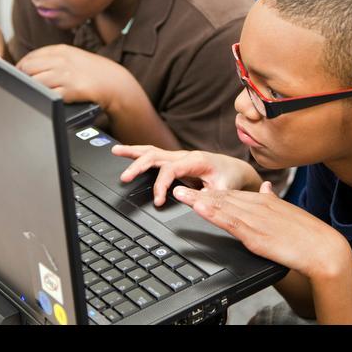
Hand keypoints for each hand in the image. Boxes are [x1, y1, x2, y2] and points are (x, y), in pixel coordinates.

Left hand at [16, 44, 132, 107]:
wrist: (115, 84)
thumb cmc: (93, 72)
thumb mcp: (73, 57)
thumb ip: (52, 58)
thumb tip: (27, 66)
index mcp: (61, 50)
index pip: (30, 57)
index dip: (21, 67)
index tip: (22, 75)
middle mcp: (62, 61)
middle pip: (28, 69)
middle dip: (25, 78)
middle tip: (29, 86)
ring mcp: (66, 75)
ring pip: (35, 82)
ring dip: (35, 89)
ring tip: (42, 93)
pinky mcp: (72, 90)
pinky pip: (49, 95)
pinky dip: (48, 98)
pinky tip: (55, 97)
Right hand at [111, 144, 260, 205]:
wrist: (235, 170)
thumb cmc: (230, 178)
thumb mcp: (224, 189)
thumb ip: (210, 195)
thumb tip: (193, 200)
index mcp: (196, 161)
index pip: (170, 170)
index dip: (161, 185)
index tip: (158, 200)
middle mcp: (184, 156)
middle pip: (156, 156)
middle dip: (139, 166)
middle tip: (124, 177)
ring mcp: (178, 157)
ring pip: (152, 151)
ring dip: (133, 152)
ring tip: (115, 151)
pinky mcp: (175, 161)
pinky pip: (154, 155)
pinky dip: (138, 153)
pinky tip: (124, 152)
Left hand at [173, 182, 351, 280]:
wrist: (322, 248)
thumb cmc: (308, 234)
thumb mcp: (288, 211)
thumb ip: (273, 199)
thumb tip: (265, 188)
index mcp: (265, 200)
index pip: (232, 193)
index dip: (211, 190)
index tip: (195, 188)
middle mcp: (258, 205)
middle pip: (222, 196)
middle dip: (198, 192)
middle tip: (176, 188)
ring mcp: (255, 218)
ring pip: (221, 206)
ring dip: (198, 200)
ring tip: (180, 194)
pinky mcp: (254, 233)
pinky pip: (228, 221)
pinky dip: (211, 212)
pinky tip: (198, 207)